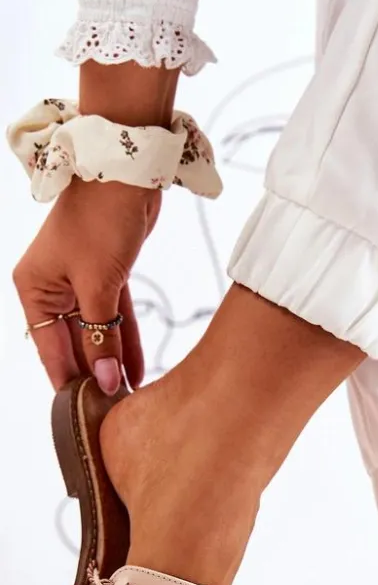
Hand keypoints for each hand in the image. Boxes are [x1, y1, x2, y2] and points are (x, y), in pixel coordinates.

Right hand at [13, 177, 160, 393]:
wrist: (127, 173)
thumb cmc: (100, 220)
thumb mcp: (98, 285)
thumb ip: (101, 336)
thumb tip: (105, 379)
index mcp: (34, 288)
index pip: (49, 347)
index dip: (68, 378)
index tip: (83, 412)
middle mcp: (52, 286)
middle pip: (73, 341)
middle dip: (94, 372)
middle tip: (113, 409)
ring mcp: (81, 280)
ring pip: (97, 330)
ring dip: (112, 360)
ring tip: (128, 397)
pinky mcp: (108, 274)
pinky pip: (115, 316)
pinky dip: (125, 339)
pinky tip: (135, 370)